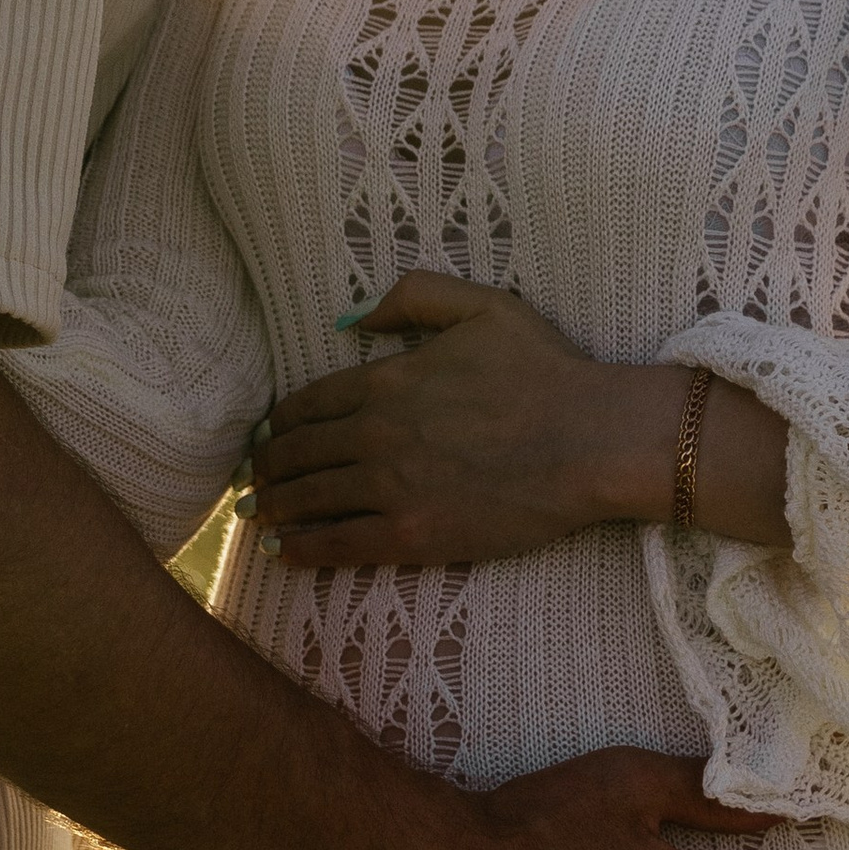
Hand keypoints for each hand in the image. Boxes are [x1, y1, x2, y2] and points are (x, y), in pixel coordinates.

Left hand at [246, 272, 789, 566]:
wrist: (593, 439)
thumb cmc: (546, 371)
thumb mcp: (482, 307)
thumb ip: (413, 296)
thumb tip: (350, 318)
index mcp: (388, 379)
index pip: (306, 404)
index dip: (277, 425)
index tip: (268, 438)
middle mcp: (377, 432)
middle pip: (296, 454)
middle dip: (267, 469)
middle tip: (255, 482)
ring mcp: (391, 486)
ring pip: (309, 500)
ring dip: (275, 509)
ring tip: (262, 516)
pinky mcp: (412, 534)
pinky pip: (338, 544)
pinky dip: (302, 549)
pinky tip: (284, 553)